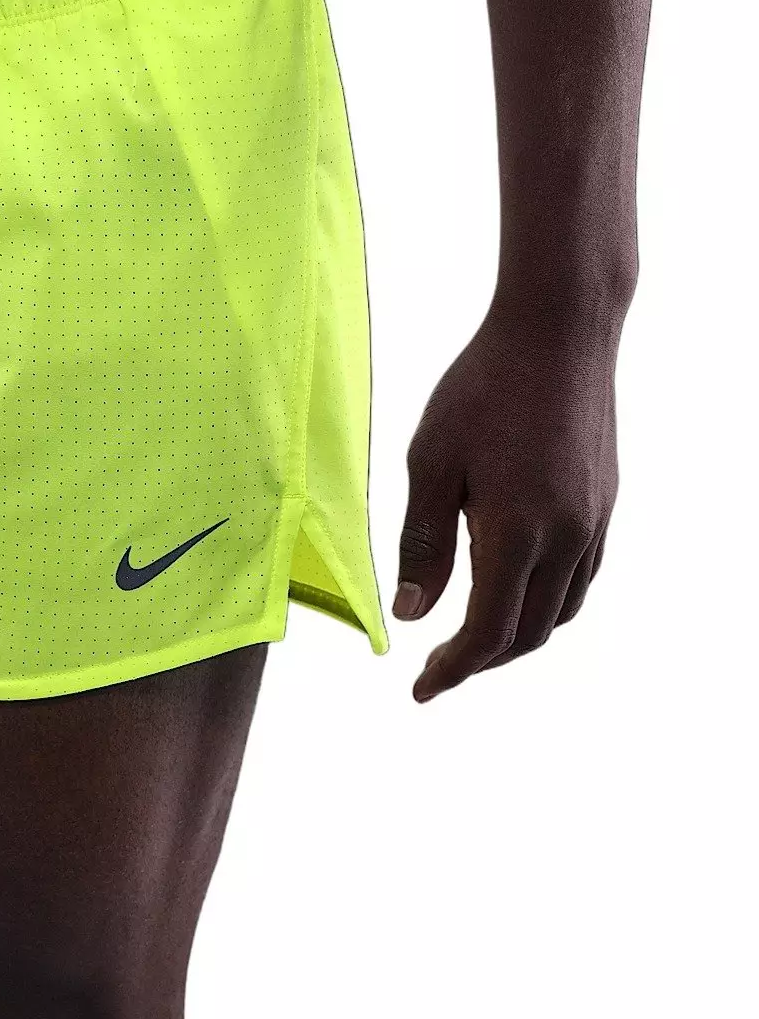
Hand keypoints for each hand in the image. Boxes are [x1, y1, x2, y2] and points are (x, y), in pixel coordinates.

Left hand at [394, 304, 619, 701]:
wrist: (560, 329)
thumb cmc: (482, 388)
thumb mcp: (430, 463)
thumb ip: (422, 544)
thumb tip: (412, 615)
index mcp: (516, 533)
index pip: (487, 633)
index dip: (453, 671)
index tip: (421, 690)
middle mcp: (566, 537)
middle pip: (527, 634)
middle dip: (481, 662)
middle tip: (438, 670)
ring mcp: (593, 521)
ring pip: (561, 611)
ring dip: (516, 637)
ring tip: (472, 641)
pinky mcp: (605, 503)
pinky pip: (581, 578)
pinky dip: (547, 604)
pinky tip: (515, 593)